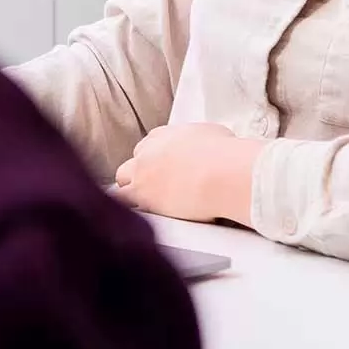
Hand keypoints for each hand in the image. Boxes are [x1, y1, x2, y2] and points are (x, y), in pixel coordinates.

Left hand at [114, 123, 261, 224]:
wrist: (221, 173)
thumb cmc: (226, 155)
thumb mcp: (215, 135)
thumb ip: (203, 141)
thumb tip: (212, 146)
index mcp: (166, 135)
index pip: (149, 145)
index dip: (154, 159)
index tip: (162, 168)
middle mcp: (150, 151)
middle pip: (133, 161)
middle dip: (139, 173)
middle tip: (151, 186)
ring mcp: (142, 172)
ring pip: (122, 179)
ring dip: (130, 189)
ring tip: (139, 202)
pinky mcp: (142, 194)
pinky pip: (122, 200)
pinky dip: (126, 205)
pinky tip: (130, 213)